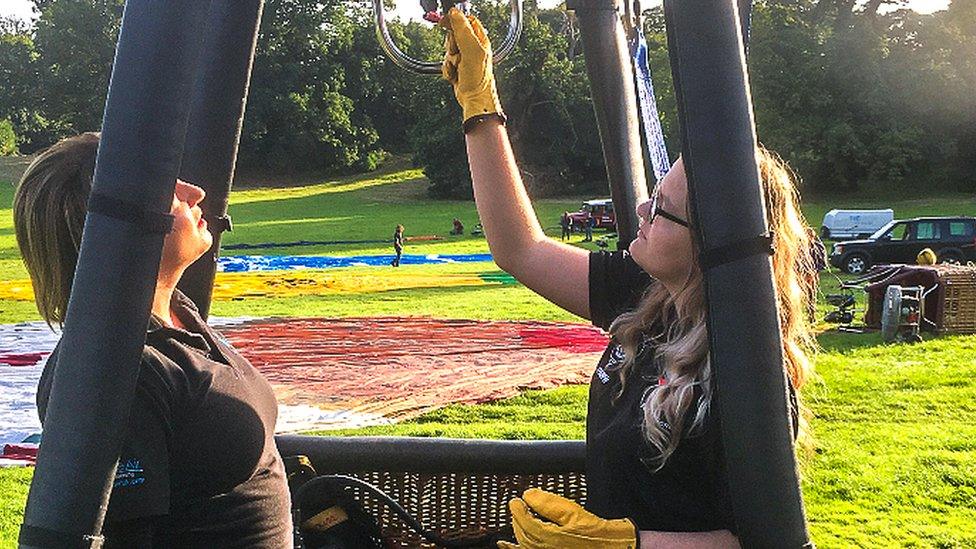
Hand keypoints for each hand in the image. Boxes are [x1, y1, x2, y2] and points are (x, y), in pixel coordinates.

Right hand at [439, 8, 502, 125]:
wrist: (474, 99)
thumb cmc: (479, 78)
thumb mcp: (471, 49)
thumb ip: (462, 30)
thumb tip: (455, 13)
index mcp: (480, 39)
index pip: (466, 20)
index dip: (455, 20)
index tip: (446, 23)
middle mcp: (473, 47)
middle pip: (453, 35)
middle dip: (451, 45)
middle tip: (458, 54)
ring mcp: (464, 58)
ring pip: (447, 50)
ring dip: (449, 60)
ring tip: (458, 67)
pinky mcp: (457, 68)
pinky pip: (445, 63)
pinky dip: (447, 70)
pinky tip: (455, 75)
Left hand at [497, 488, 638, 548]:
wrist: (614, 548)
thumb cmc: (597, 533)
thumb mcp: (574, 513)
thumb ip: (549, 504)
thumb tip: (528, 495)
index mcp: (551, 536)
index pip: (525, 521)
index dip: (518, 509)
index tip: (516, 500)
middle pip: (523, 534)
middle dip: (518, 519)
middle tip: (518, 507)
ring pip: (524, 546)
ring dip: (516, 533)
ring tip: (513, 523)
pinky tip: (505, 545)